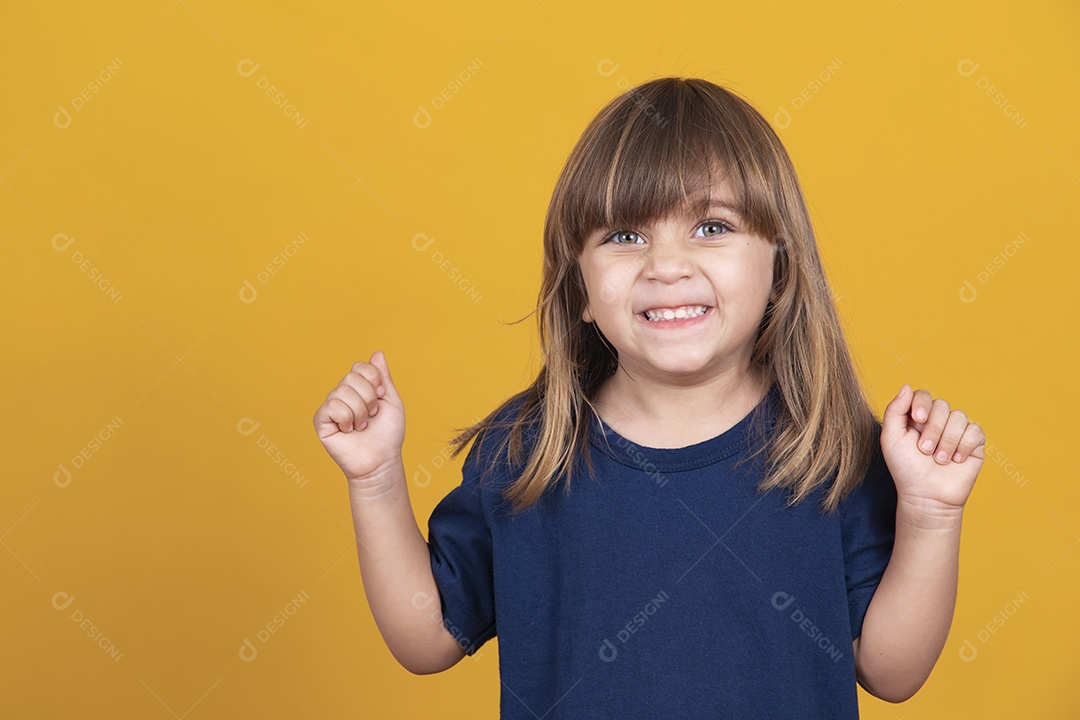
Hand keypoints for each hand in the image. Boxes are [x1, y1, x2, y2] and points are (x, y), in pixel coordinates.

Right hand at [313, 350, 405, 488]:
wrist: (381, 460)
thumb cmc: (388, 434)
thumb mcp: (392, 401)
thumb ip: (383, 377)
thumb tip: (377, 352)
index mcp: (358, 388)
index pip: (360, 366)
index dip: (374, 380)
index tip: (382, 398)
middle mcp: (342, 394)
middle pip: (351, 377)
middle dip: (369, 398)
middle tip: (371, 416)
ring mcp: (330, 407)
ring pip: (342, 392)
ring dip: (359, 412)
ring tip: (361, 426)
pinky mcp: (321, 421)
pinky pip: (332, 406)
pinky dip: (346, 419)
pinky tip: (348, 430)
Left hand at [880, 385, 985, 518]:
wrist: (926, 495)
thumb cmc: (906, 468)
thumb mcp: (891, 438)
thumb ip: (895, 410)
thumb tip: (907, 386)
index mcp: (918, 417)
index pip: (923, 395)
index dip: (921, 404)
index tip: (917, 420)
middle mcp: (938, 420)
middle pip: (942, 405)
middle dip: (933, 429)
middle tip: (924, 451)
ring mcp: (957, 431)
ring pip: (959, 417)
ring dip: (947, 441)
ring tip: (939, 460)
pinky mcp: (974, 443)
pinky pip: (975, 430)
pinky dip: (964, 446)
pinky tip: (956, 460)